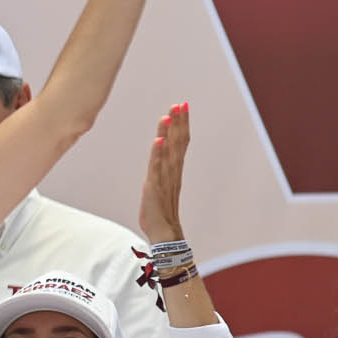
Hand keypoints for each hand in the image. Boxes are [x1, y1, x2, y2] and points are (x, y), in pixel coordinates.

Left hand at [138, 103, 189, 242]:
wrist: (164, 234)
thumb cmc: (160, 210)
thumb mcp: (161, 184)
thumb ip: (162, 169)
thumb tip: (160, 155)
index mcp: (175, 170)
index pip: (181, 142)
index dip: (182, 124)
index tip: (183, 106)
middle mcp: (173, 171)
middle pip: (178, 142)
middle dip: (179, 122)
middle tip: (180, 104)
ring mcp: (165, 179)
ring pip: (168, 151)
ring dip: (168, 132)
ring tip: (168, 115)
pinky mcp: (154, 187)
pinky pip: (156, 167)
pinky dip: (157, 153)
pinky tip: (158, 140)